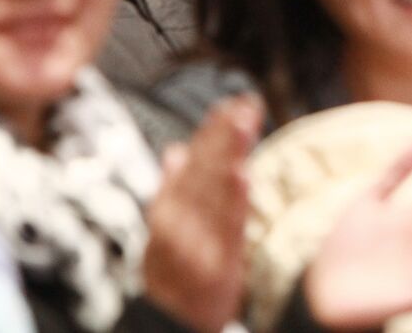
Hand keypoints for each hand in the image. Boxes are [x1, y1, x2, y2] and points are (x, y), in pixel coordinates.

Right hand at [143, 94, 262, 332]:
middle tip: (245, 103)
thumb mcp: (166, 231)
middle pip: (204, 170)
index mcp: (168, 209)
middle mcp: (176, 222)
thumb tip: (175, 150)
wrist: (167, 327)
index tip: (233, 102)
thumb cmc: (173, 276)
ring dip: (229, 155)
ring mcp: (194, 244)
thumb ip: (173, 188)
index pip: (192, 162)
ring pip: (213, 192)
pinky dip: (232, 203)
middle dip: (225, 134)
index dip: (212, 131)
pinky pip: (224, 230)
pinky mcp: (214, 268)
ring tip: (243, 125)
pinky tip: (243, 176)